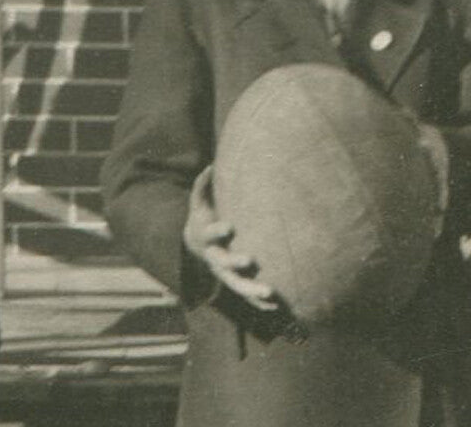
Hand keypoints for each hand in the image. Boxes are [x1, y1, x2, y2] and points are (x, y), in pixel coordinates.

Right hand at [183, 167, 277, 311]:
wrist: (194, 246)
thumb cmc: (203, 218)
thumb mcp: (198, 203)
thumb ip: (202, 186)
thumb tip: (211, 165)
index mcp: (206, 237)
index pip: (211, 234)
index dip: (218, 230)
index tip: (230, 226)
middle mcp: (214, 257)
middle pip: (223, 263)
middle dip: (235, 262)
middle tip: (249, 260)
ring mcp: (223, 273)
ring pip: (236, 284)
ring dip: (251, 290)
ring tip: (270, 293)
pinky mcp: (232, 282)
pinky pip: (245, 295)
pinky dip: (257, 302)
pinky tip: (275, 306)